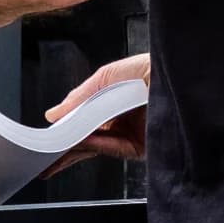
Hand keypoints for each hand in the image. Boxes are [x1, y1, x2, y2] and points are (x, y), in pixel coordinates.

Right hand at [40, 53, 150, 178]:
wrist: (180, 73)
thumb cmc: (151, 67)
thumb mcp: (108, 76)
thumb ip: (80, 95)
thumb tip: (54, 113)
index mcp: (114, 104)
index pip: (83, 121)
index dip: (64, 128)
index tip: (47, 135)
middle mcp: (122, 121)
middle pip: (86, 138)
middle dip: (63, 148)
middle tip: (43, 155)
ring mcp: (130, 134)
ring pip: (95, 146)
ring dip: (73, 150)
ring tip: (53, 153)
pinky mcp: (141, 147)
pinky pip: (112, 148)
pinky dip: (93, 145)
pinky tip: (77, 142)